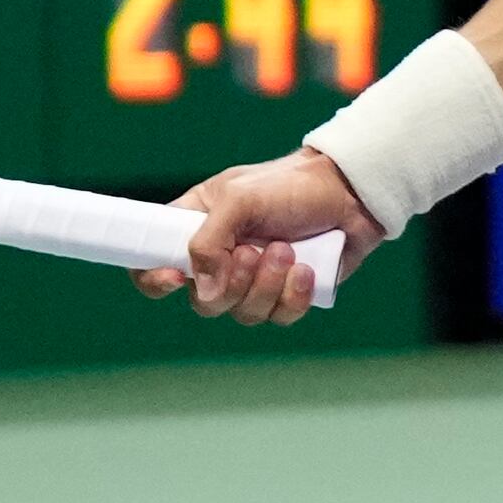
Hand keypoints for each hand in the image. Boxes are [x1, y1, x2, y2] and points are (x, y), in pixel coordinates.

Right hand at [145, 148, 384, 325]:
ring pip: (243, 313)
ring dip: (267, 285)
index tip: (175, 278)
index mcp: (194, 228)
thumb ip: (209, 241)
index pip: (151, 263)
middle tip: (257, 250)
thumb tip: (204, 292)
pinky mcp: (288, 294)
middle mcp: (220, 259)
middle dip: (234, 282)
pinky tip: (307, 270)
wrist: (351, 191)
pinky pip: (279, 317)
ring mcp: (255, 280)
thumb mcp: (240, 198)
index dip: (153, 280)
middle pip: (204, 302)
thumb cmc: (289, 185)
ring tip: (288, 250)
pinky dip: (294, 296)